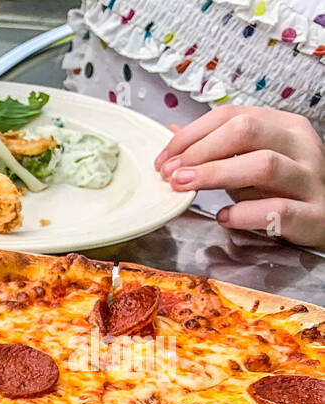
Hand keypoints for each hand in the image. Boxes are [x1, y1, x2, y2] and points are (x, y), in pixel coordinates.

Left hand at [155, 105, 324, 250]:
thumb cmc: (284, 192)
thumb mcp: (249, 163)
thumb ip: (217, 149)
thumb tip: (173, 133)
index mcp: (283, 127)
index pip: (231, 115)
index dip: (190, 135)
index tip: (164, 160)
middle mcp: (300, 146)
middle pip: (246, 130)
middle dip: (199, 151)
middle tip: (171, 174)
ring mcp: (310, 179)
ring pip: (262, 164)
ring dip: (216, 174)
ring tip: (185, 187)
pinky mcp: (313, 214)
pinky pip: (277, 210)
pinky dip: (244, 214)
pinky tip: (224, 217)